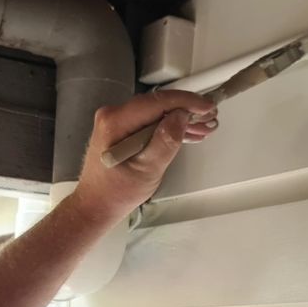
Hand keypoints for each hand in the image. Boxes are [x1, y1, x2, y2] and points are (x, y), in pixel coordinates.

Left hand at [69, 90, 218, 224]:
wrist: (96, 204)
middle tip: (211, 118)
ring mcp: (117, 121)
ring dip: (180, 120)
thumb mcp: (147, 170)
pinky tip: (188, 133)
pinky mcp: (122, 130)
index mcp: (115, 121)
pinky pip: (149, 123)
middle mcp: (113, 115)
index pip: (157, 102)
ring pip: (156, 114)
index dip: (186, 102)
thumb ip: (165, 142)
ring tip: (204, 129)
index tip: (207, 106)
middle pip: (158, 105)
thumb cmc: (117, 193)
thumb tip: (182, 117)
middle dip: (187, 111)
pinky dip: (168, 128)